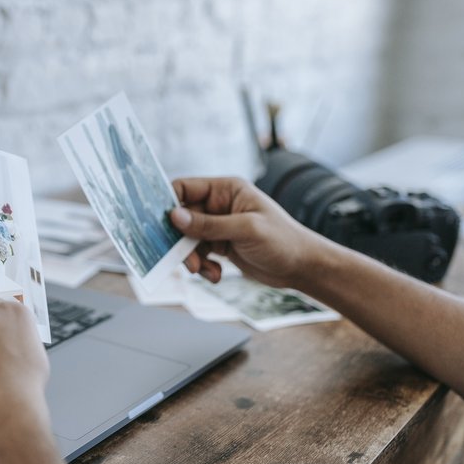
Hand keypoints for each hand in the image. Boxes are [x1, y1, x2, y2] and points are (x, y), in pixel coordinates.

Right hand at [170, 176, 331, 288]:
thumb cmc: (283, 240)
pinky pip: (198, 254)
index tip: (160, 225)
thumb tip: (174, 217)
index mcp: (225, 190)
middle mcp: (218, 205)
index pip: (184, 189)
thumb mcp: (245, 230)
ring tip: (205, 272)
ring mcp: (218, 226)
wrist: (302, 267)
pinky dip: (202, 266)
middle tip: (187, 262)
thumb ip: (209, 225)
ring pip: (187, 239)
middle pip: (181, 218)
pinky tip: (216, 275)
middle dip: (181, 242)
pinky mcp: (220, 245)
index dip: (168, 204)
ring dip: (192, 258)